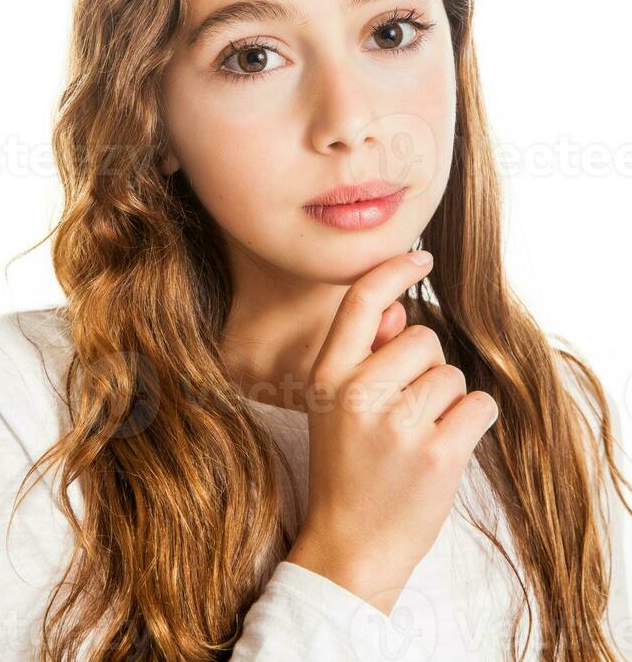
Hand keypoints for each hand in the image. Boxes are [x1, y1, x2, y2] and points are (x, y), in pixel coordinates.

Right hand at [286, 250, 497, 615]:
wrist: (350, 549)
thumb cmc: (347, 471)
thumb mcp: (336, 407)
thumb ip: (365, 355)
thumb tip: (398, 310)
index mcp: (328, 376)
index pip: (362, 301)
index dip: (394, 269)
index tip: (422, 257)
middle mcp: (360, 393)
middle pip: (424, 337)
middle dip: (427, 367)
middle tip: (405, 411)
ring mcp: (399, 425)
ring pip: (452, 375)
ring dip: (448, 401)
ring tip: (418, 437)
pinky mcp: (439, 455)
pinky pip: (479, 406)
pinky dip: (473, 423)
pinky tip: (446, 447)